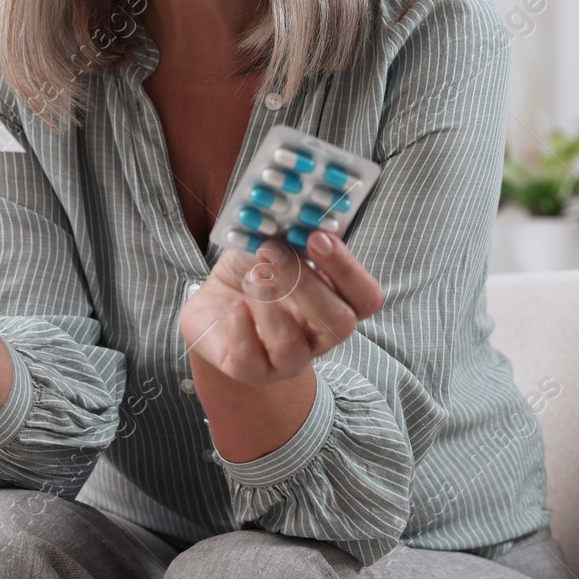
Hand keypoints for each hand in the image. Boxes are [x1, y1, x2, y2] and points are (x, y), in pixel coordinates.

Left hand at [178, 230, 381, 387]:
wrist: (214, 306)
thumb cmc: (252, 273)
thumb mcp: (270, 243)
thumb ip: (290, 230)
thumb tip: (303, 207)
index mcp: (335, 304)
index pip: (364, 297)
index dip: (347, 269)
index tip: (318, 237)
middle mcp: (318, 338)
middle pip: (337, 324)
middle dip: (306, 284)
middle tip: (274, 250)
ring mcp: (285, 361)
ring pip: (291, 346)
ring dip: (268, 303)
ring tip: (250, 276)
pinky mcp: (249, 371)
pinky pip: (249, 359)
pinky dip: (240, 327)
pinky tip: (234, 305)